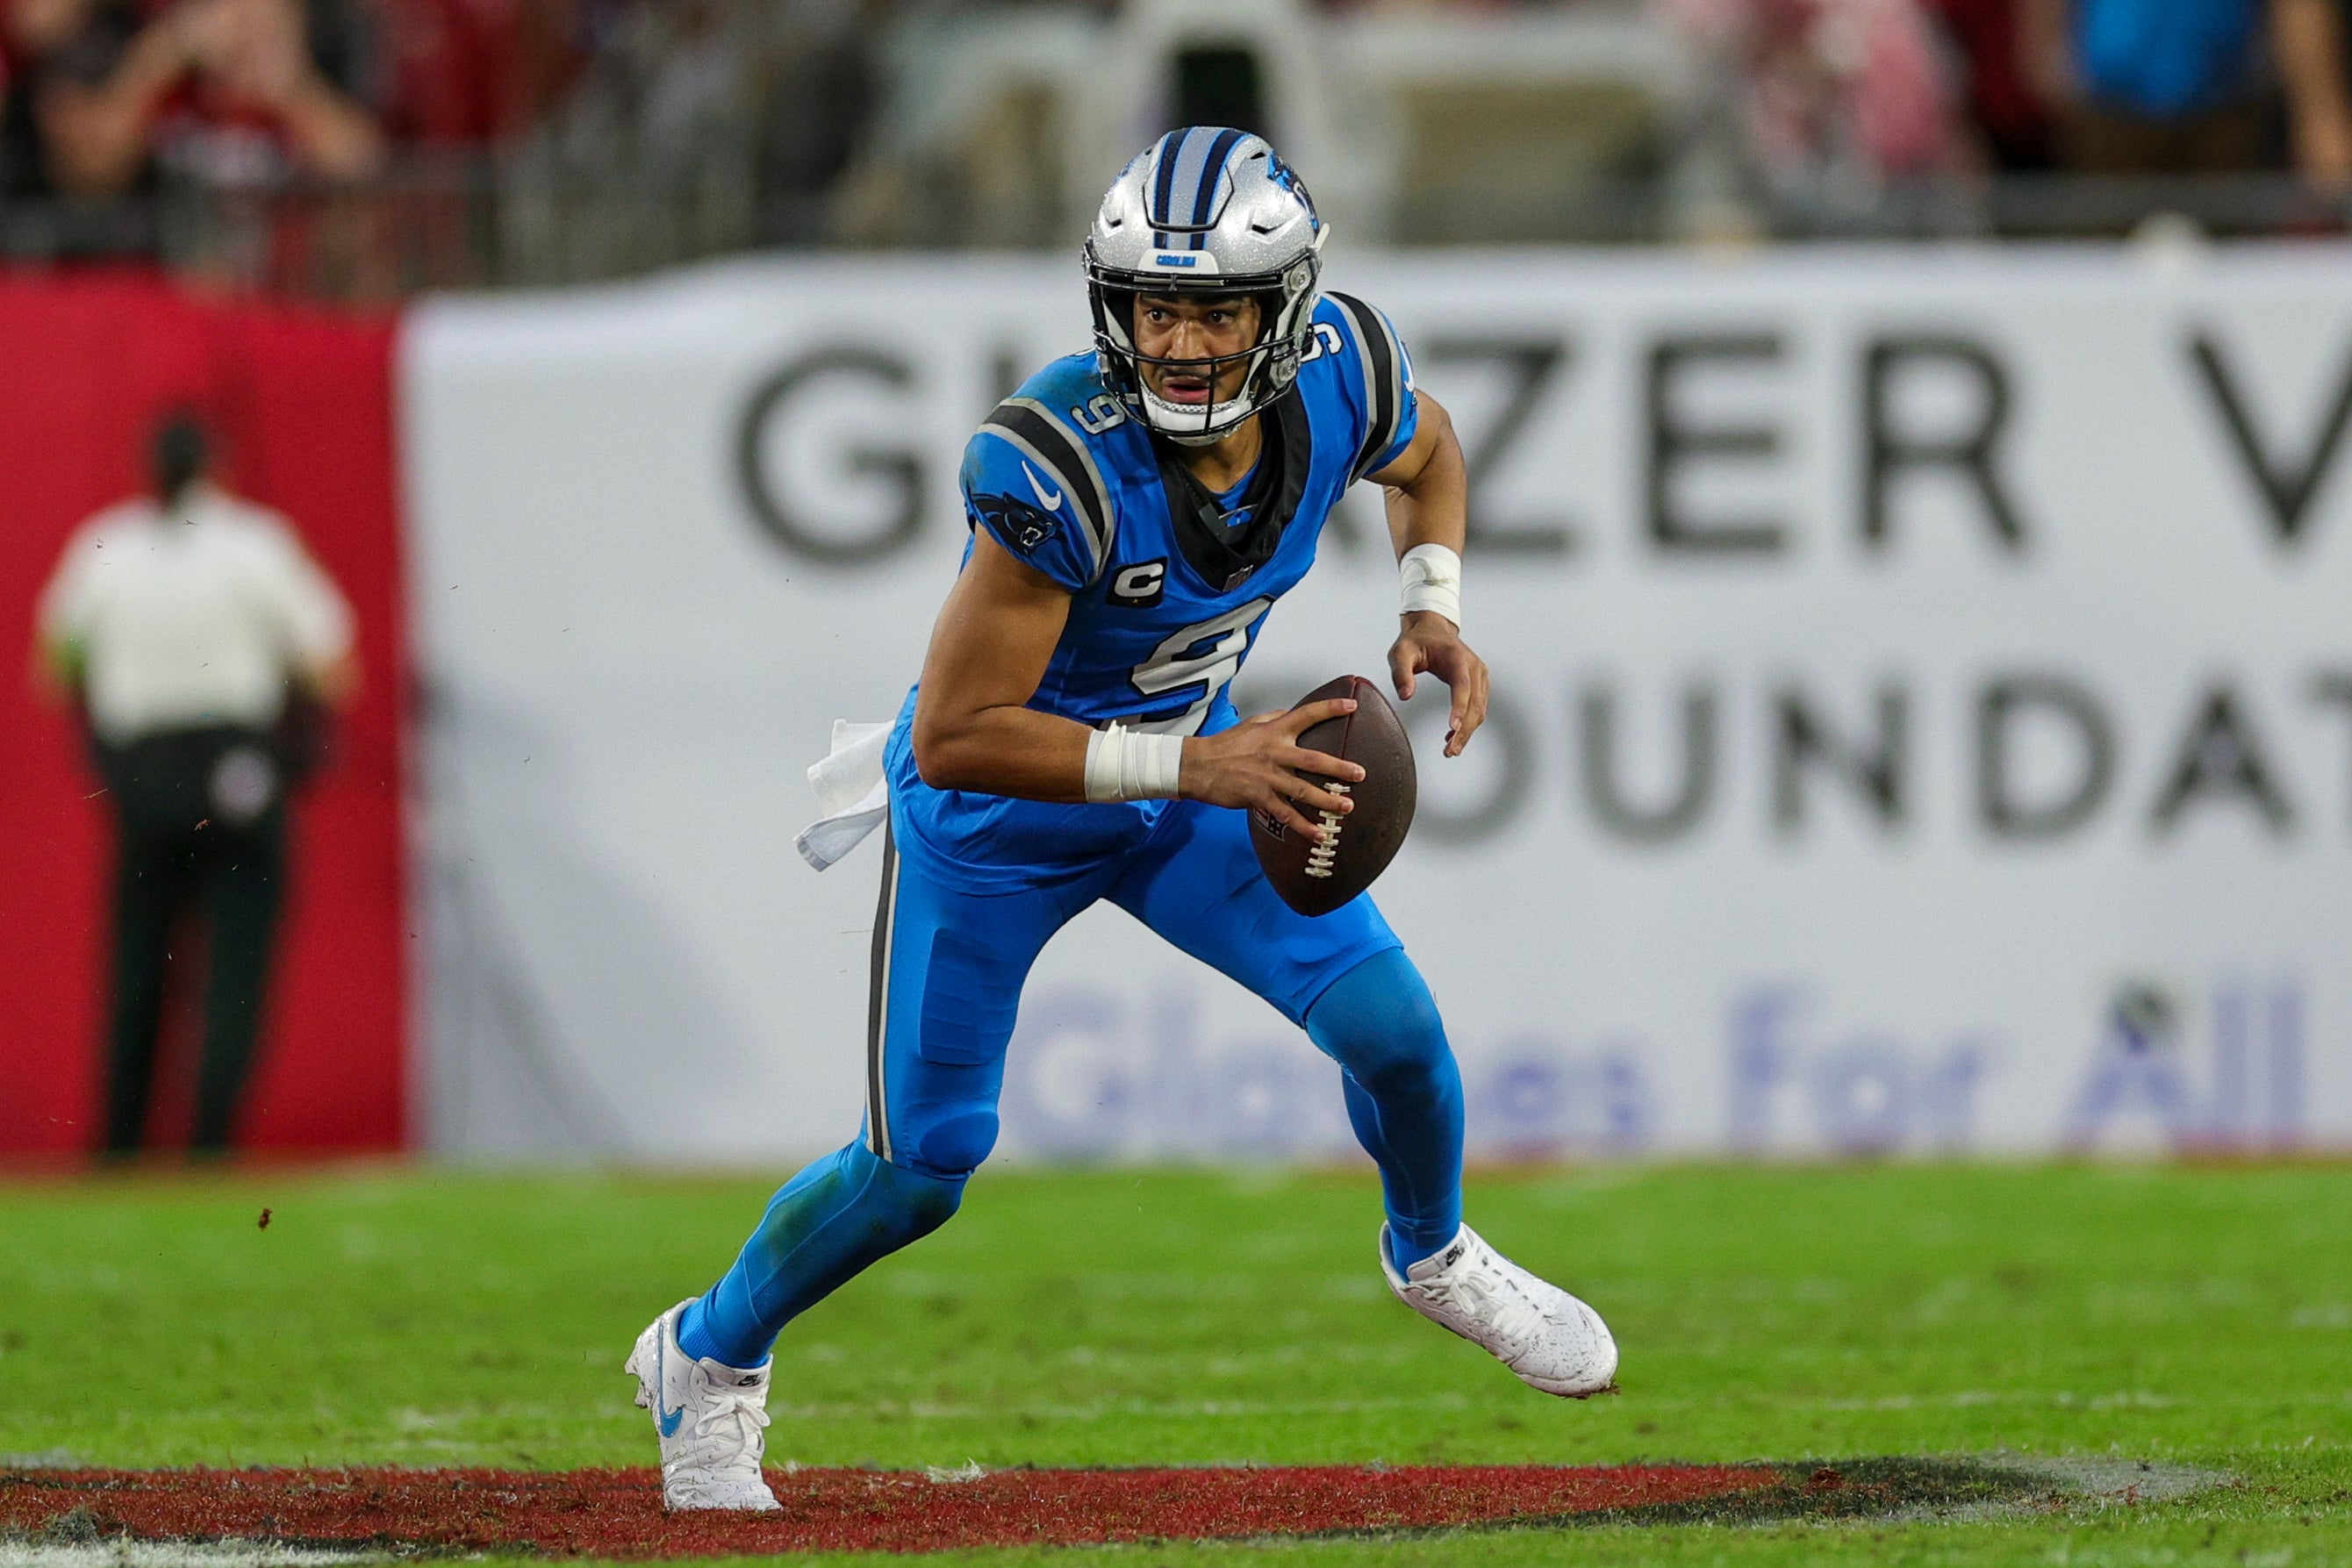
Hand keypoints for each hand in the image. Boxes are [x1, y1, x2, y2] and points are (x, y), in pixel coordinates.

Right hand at [1181, 698, 1364, 840]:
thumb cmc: (1225, 745)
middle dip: (1340, 769)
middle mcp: (1275, 752)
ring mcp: (1268, 777)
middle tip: (1360, 774)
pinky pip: (1286, 814)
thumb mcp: (1251, 724)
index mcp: (1275, 731)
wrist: (1198, 766)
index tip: (1351, 706)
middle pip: (1314, 760)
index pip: (1307, 715)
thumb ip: (1275, 718)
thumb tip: (1293, 713)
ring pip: (1304, 791)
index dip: (1330, 709)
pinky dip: (1303, 826)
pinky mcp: (1259, 797)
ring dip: (1327, 801)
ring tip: (1346, 807)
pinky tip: (1319, 834)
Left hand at [1389, 610, 1487, 756]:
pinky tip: (1453, 735)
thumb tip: (1405, 695)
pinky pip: (1477, 707)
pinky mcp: (1478, 683)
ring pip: (1479, 709)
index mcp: (1457, 658)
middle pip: (1474, 703)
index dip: (1459, 708)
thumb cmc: (1416, 640)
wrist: (1432, 628)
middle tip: (1449, 751)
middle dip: (1464, 730)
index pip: (1462, 686)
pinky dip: (1468, 723)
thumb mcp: (1400, 653)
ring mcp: (1479, 675)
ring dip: (1467, 731)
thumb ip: (1401, 673)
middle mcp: (1474, 667)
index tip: (1454, 727)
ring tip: (1450, 749)